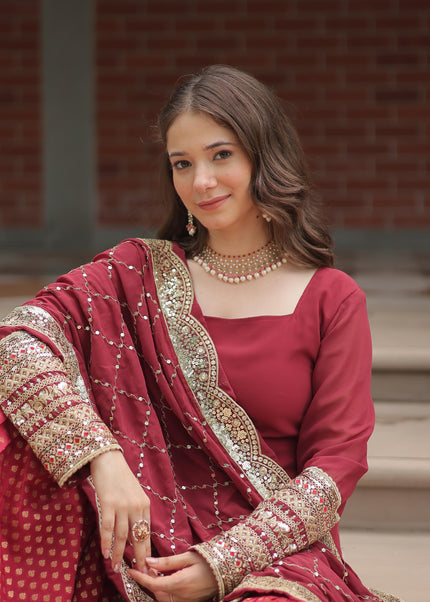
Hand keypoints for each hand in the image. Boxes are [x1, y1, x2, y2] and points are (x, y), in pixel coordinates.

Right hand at [90, 450, 150, 572]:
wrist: (108, 459)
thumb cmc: (120, 478)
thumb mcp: (134, 494)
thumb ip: (136, 513)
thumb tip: (134, 536)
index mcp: (144, 504)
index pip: (146, 532)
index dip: (146, 550)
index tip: (147, 565)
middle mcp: (136, 506)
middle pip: (138, 537)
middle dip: (139, 557)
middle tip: (138, 572)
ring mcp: (122, 505)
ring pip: (123, 536)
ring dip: (119, 553)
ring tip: (117, 567)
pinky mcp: (108, 503)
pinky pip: (108, 527)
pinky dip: (106, 542)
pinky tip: (105, 553)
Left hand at [128, 551, 216, 601]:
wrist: (228, 569)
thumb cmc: (208, 559)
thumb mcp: (187, 557)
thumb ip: (167, 562)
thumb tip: (148, 562)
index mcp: (180, 583)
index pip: (154, 584)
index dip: (140, 578)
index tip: (130, 570)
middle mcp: (182, 596)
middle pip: (157, 593)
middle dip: (149, 581)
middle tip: (145, 566)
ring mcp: (187, 601)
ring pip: (164, 598)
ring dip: (156, 587)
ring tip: (155, 572)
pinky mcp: (191, 601)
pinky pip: (172, 599)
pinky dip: (165, 591)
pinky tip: (166, 579)